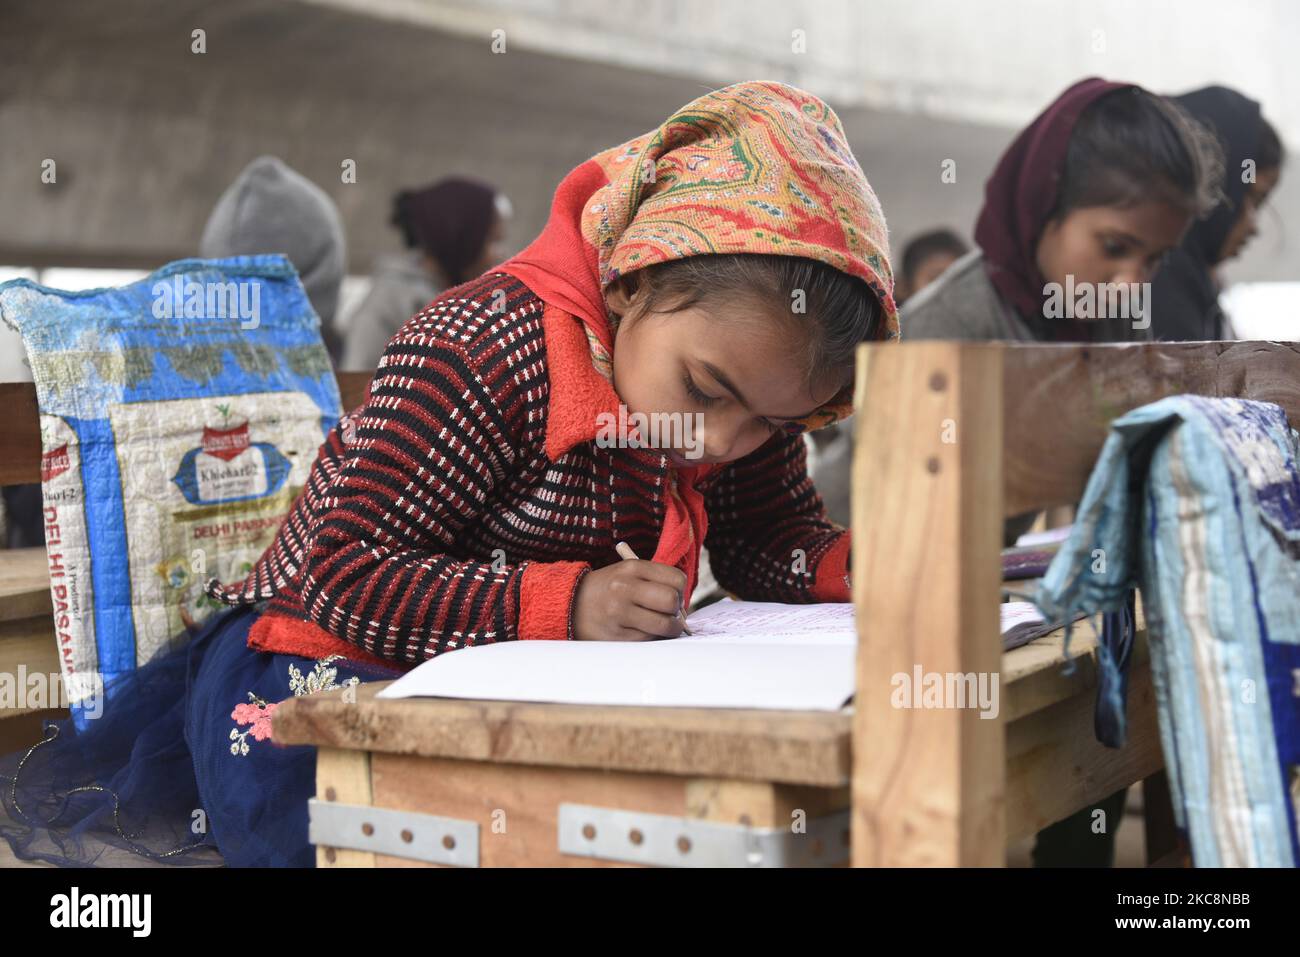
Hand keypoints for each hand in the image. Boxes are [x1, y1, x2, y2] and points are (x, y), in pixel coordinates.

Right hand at [571, 559, 687, 640]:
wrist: (571, 605)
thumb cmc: (609, 589)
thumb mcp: (627, 573)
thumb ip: (656, 583)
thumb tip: (684, 610)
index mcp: (632, 568)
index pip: (676, 579)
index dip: (680, 591)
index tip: (672, 597)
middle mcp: (625, 588)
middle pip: (671, 601)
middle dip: (676, 611)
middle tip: (669, 614)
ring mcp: (619, 613)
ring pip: (664, 626)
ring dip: (668, 629)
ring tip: (658, 626)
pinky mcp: (616, 636)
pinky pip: (649, 641)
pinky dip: (651, 638)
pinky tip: (641, 631)